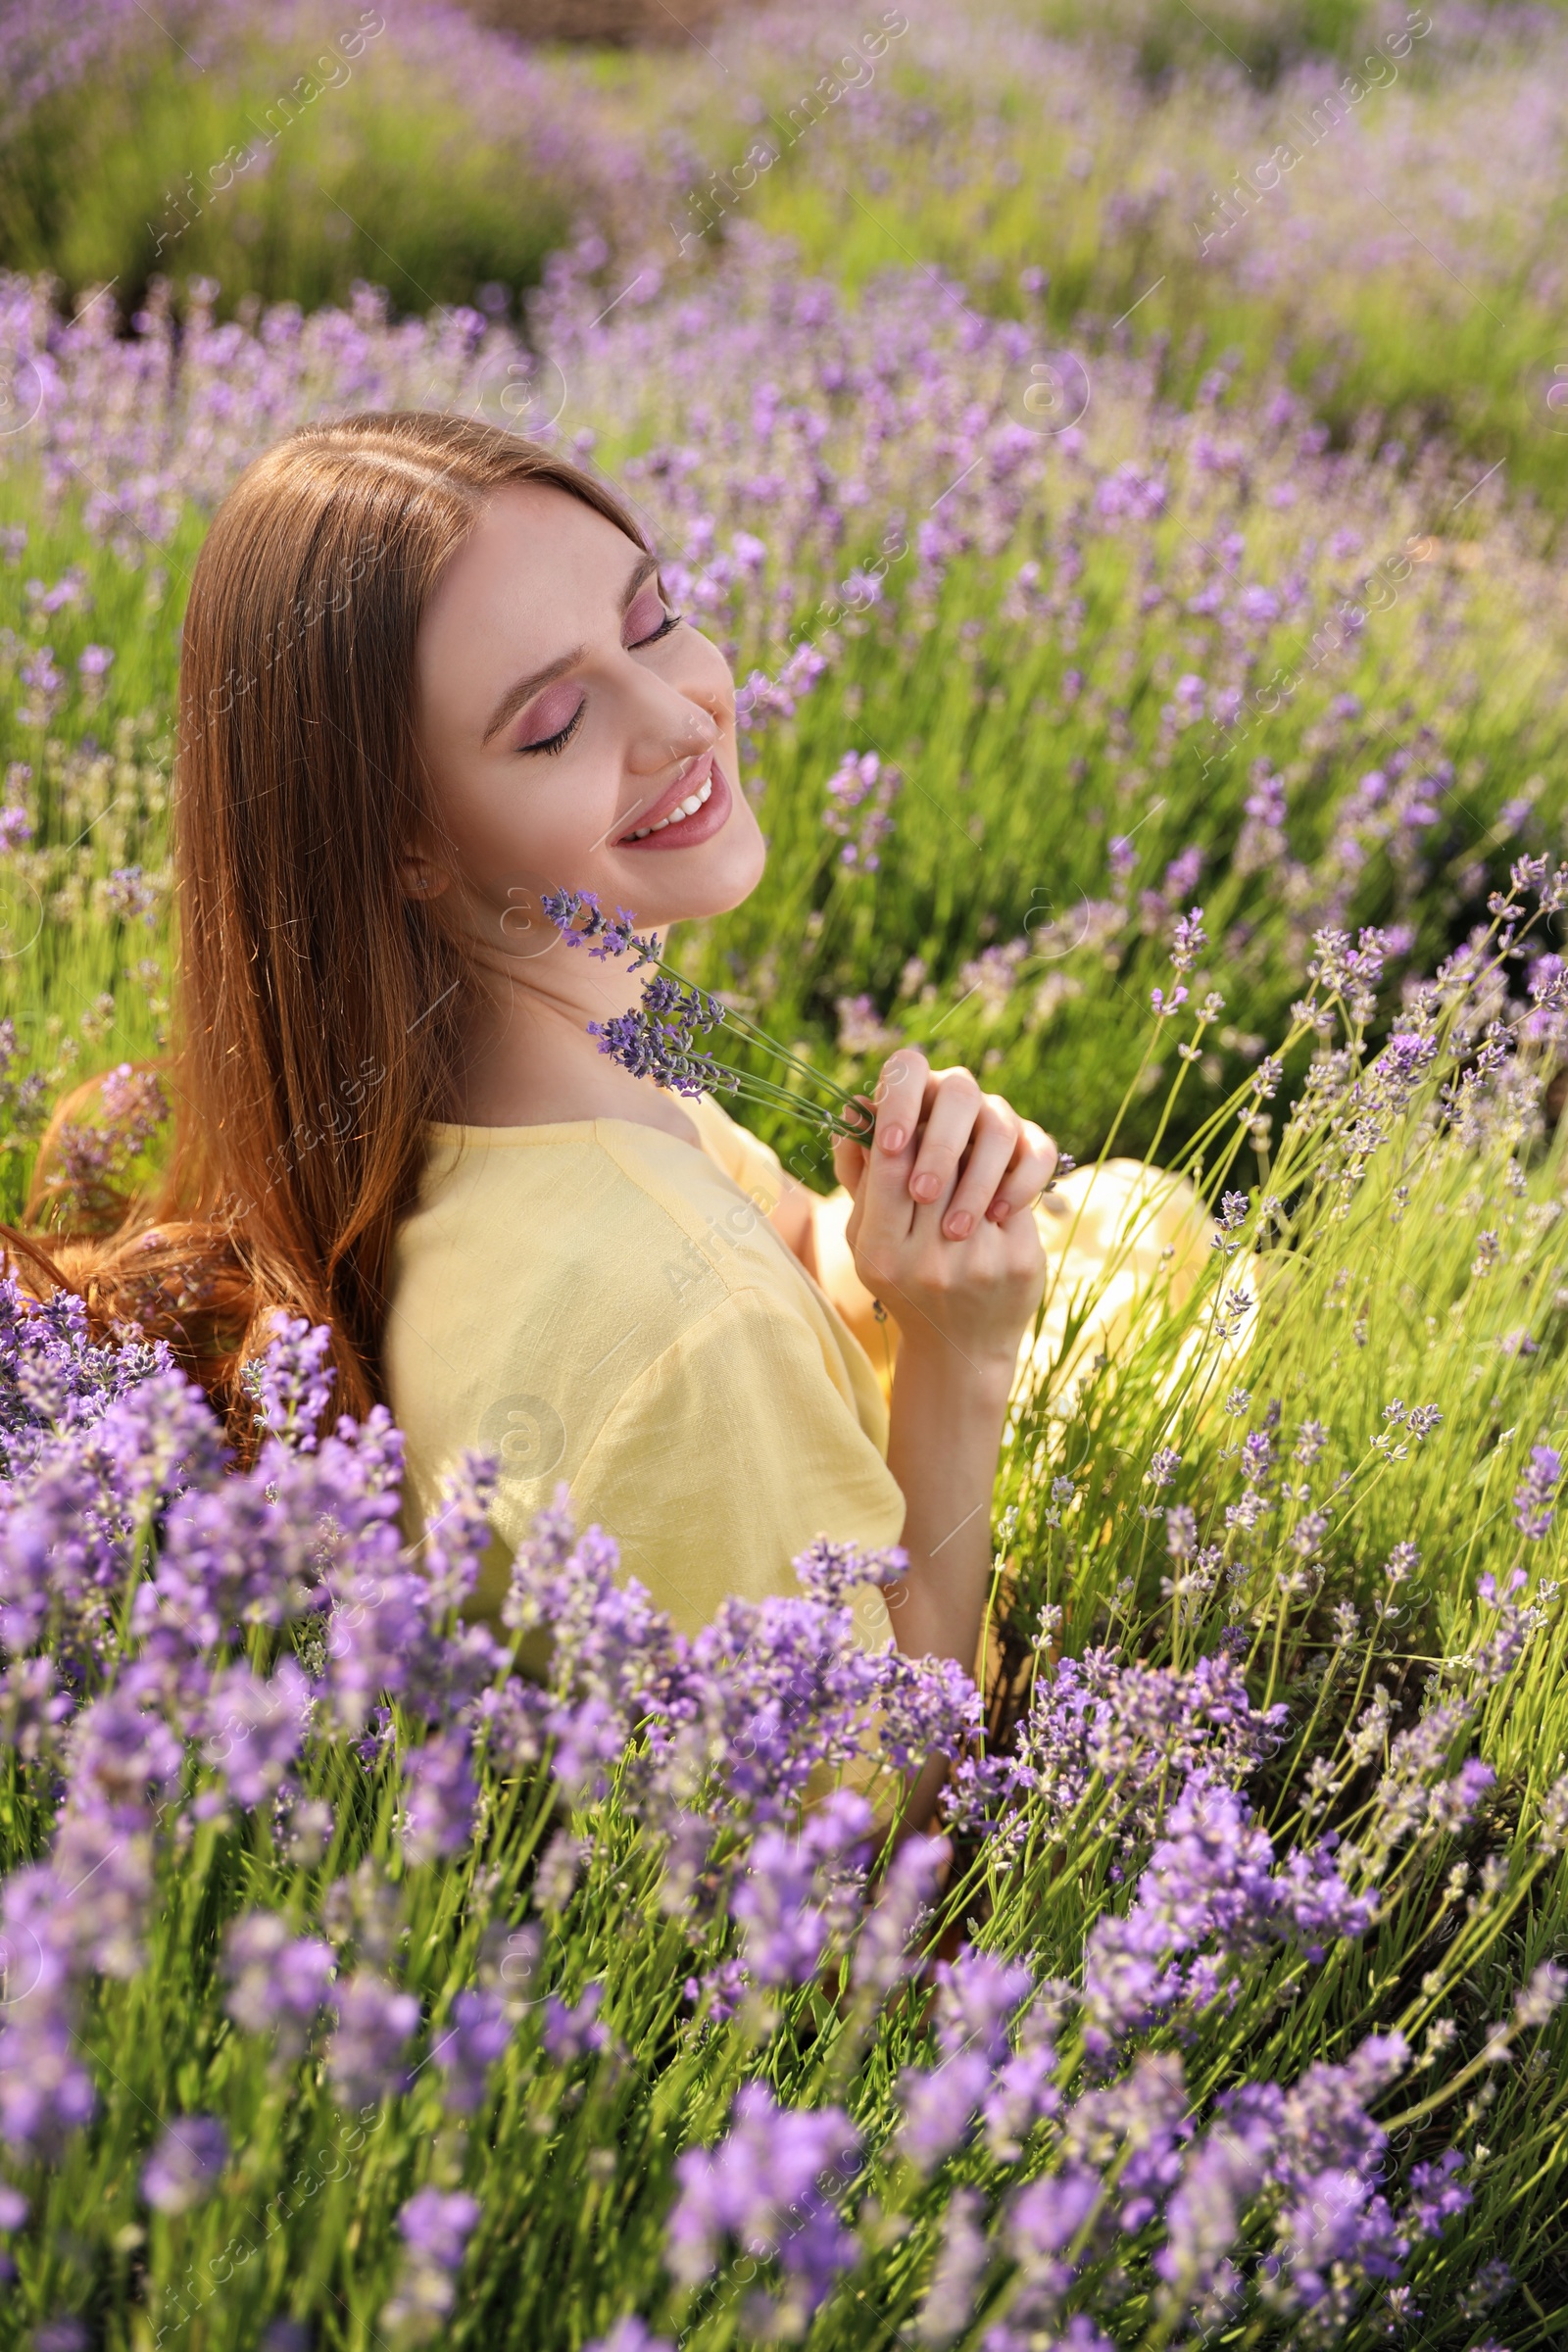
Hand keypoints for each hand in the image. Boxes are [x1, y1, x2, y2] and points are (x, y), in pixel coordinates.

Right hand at [831, 1049, 1054, 1373]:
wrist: (959, 1350)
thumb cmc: (905, 1283)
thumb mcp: (864, 1239)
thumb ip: (859, 1177)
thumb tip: (855, 1109)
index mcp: (877, 1252)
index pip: (887, 1167)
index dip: (897, 1126)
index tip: (904, 1112)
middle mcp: (923, 1260)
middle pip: (934, 1164)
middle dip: (938, 1135)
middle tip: (939, 1118)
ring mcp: (973, 1263)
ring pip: (976, 1172)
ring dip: (972, 1152)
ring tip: (965, 1149)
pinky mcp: (1016, 1261)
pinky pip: (1011, 1195)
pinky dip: (1004, 1179)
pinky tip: (996, 1183)